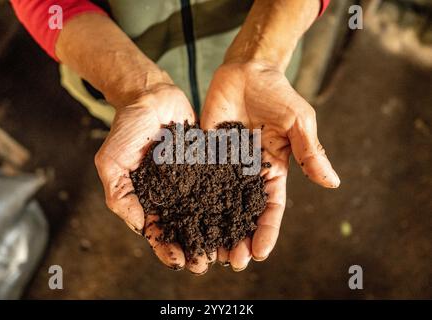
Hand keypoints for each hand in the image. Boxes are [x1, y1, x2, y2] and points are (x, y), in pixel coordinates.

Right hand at [95, 83, 210, 272]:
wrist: (151, 95)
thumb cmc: (126, 128)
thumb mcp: (111, 163)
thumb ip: (121, 196)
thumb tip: (142, 227)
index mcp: (147, 197)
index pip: (157, 229)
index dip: (167, 247)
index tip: (180, 260)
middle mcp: (171, 193)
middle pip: (184, 225)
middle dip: (195, 245)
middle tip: (207, 262)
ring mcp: (190, 180)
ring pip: (204, 211)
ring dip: (214, 231)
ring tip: (226, 248)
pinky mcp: (207, 164)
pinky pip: (219, 185)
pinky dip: (228, 201)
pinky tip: (238, 216)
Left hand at [201, 61, 339, 270]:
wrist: (247, 72)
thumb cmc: (278, 94)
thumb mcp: (298, 121)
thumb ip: (310, 151)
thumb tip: (333, 183)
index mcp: (274, 170)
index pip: (272, 208)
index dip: (267, 231)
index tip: (259, 253)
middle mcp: (248, 173)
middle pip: (244, 212)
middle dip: (239, 237)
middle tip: (232, 261)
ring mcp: (225, 165)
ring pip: (220, 202)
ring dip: (216, 227)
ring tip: (208, 251)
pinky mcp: (205, 153)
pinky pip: (199, 179)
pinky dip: (193, 200)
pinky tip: (186, 218)